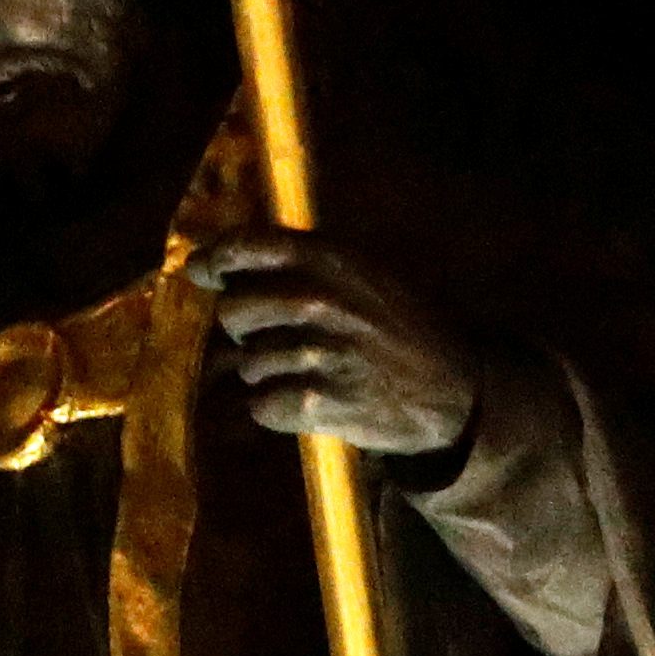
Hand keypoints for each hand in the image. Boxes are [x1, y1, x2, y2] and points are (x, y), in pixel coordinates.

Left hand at [187, 227, 478, 459]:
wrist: (453, 392)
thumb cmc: (402, 328)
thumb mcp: (363, 275)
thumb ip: (301, 265)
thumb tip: (217, 265)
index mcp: (329, 260)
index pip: (247, 245)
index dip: (214, 258)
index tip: (200, 271)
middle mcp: (317, 300)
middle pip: (233, 311)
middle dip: (247, 330)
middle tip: (279, 339)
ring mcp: (315, 352)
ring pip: (247, 364)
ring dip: (269, 373)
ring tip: (312, 374)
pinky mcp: (315, 403)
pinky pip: (260, 405)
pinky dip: (278, 410)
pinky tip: (312, 402)